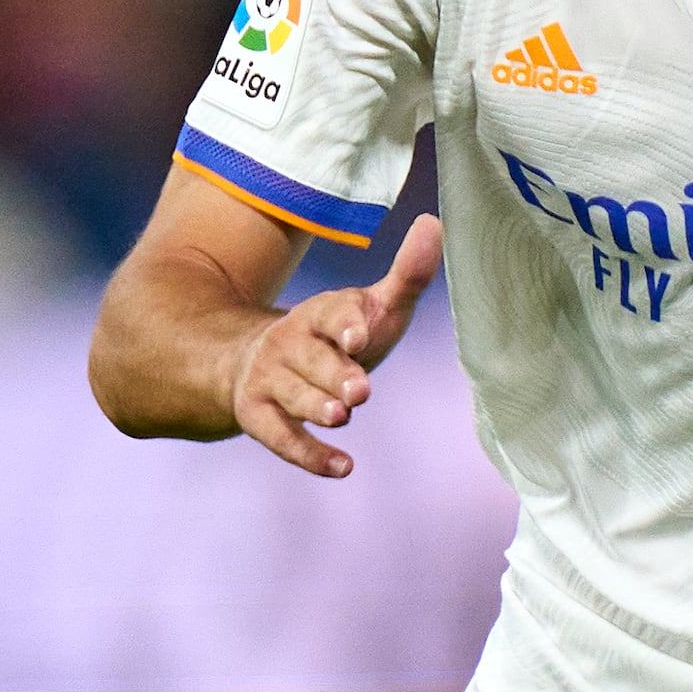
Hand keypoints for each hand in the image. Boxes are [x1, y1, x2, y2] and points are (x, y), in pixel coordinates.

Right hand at [231, 214, 444, 478]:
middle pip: (313, 360)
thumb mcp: (370, 307)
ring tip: (342, 415)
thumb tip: (435, 223)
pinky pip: (282, 439)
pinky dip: (311, 456)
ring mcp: (270, 381)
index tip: (358, 336)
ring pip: (294, 396)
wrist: (257, 363)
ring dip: (317, 407)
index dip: (345, 324)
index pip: (332, 314)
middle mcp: (289, 344)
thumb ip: (406, 275)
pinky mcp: (259, 416)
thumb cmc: (335, 337)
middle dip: (334, 374)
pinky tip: (343, 467)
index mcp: (320, 314)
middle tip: (358, 390)